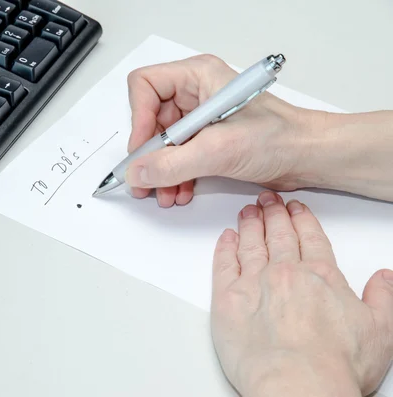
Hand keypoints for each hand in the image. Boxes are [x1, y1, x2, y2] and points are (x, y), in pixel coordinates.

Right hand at [125, 55, 320, 206]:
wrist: (307, 157)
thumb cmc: (279, 138)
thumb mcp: (219, 150)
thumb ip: (172, 164)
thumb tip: (137, 172)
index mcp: (197, 77)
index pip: (145, 86)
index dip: (138, 118)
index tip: (142, 150)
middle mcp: (195, 93)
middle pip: (150, 119)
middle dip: (148, 154)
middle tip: (144, 180)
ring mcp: (200, 117)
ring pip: (161, 142)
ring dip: (160, 170)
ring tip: (164, 193)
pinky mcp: (206, 139)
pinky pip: (176, 155)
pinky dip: (174, 175)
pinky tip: (180, 191)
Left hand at [210, 191, 392, 395]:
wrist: (297, 384)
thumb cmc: (335, 364)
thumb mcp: (380, 330)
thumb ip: (382, 298)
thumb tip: (385, 277)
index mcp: (320, 276)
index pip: (309, 238)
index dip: (302, 220)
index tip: (296, 209)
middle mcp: (285, 272)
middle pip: (278, 235)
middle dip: (273, 214)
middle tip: (267, 199)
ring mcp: (253, 283)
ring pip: (250, 244)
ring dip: (250, 224)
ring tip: (248, 210)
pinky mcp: (226, 299)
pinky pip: (223, 264)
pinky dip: (224, 248)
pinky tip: (226, 237)